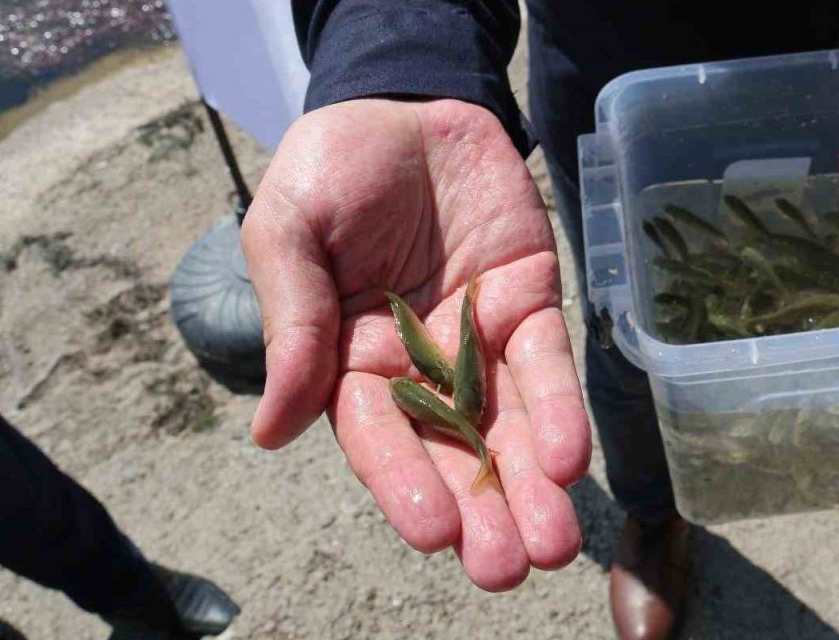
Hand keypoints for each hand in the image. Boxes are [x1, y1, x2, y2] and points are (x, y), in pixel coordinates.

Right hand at [241, 98, 590, 589]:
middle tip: (505, 568)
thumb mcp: (288, 233)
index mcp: (351, 361)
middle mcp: (420, 366)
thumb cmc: (332, 169)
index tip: (436, 531)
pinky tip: (569, 457)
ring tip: (553, 541)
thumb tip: (268, 431)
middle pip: (452, 450)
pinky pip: (547, 363)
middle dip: (482, 509)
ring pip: (509, 423)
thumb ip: (290, 325)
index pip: (378, 438)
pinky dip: (560, 408)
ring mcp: (479, 339)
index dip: (405, 484)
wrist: (405, 101)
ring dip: (531, 483)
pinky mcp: (529, 304)